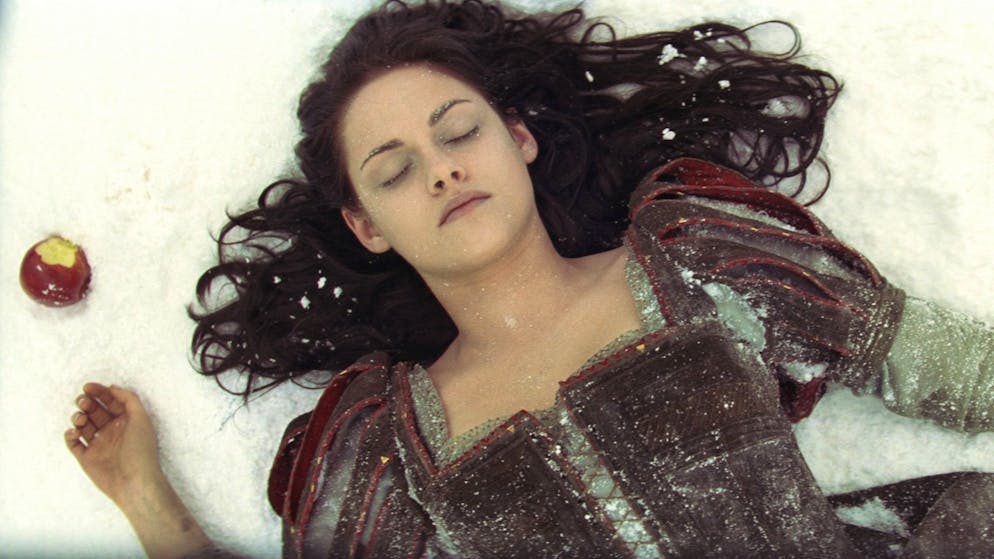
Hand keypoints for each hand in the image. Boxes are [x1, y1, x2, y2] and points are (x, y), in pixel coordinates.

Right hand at [65, 383, 218, 557]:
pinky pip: (73, 443)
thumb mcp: (141, 418)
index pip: (110, 401)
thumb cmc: (141, 450)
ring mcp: (98, 444)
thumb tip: (112, 387)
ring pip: (82, 424)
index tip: (88, 387)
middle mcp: (112, 431)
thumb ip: (128, 399)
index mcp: (126, 421)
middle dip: (86, 403)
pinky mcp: (87, 458)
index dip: (99, 392)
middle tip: (83, 401)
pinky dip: (70, 435)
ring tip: (80, 419)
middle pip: (94, 410)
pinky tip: (74, 432)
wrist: (134, 481)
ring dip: (78, 417)